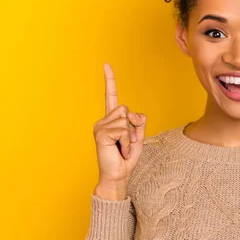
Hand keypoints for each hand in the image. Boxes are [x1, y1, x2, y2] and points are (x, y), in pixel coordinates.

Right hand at [92, 63, 146, 193]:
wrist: (118, 175)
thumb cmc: (126, 157)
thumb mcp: (138, 136)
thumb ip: (138, 121)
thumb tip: (130, 113)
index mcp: (112, 119)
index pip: (111, 96)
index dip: (110, 80)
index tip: (106, 64)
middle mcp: (103, 120)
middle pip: (127, 110)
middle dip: (134, 127)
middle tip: (127, 142)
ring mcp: (100, 126)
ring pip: (126, 119)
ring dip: (130, 136)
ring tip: (122, 147)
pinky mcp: (100, 134)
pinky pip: (123, 130)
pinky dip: (126, 141)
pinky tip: (119, 150)